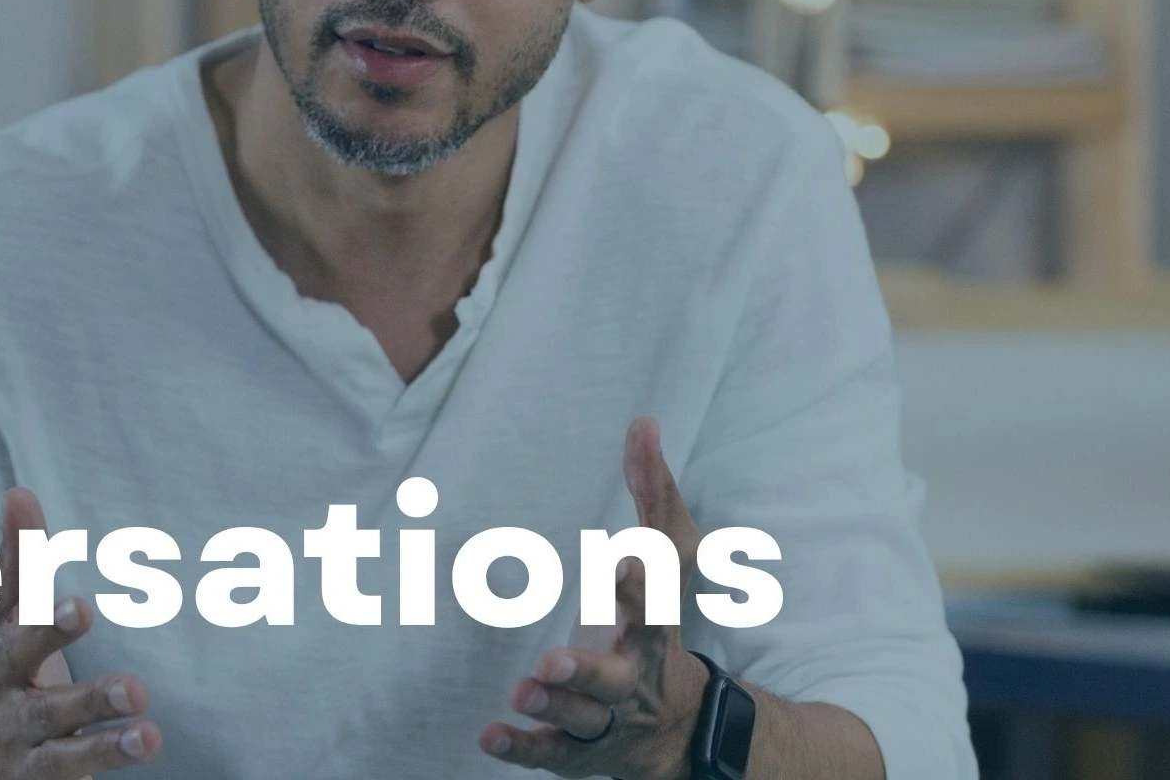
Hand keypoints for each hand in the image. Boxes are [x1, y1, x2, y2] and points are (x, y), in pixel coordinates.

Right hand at [0, 488, 161, 779]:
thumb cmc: (12, 679)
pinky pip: (74, 764)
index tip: (22, 497)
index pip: (2, 587)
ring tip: (139, 696)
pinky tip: (149, 739)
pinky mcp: (38, 777)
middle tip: (83, 607)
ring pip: (52, 718)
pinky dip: (110, 751)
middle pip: (15, 657)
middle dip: (46, 630)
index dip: (13, 548)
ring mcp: (14, 736)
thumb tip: (17, 492)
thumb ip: (20, 565)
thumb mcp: (10, 625)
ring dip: (94, 703)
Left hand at [481, 417, 712, 779]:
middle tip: (552, 656)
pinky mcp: (580, 750)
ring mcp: (607, 717)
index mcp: (652, 627)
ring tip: (522, 688)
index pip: (651, 605)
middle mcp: (633, 675)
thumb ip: (654, 494)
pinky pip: (551, 752)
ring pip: (584, 717)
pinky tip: (489, 736)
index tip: (621, 561)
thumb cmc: (659, 625)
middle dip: (588, 668)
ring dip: (553, 703)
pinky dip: (521, 747)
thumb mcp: (667, 560)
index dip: (638, 585)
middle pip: (615, 675)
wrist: (681, 728)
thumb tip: (642, 422)